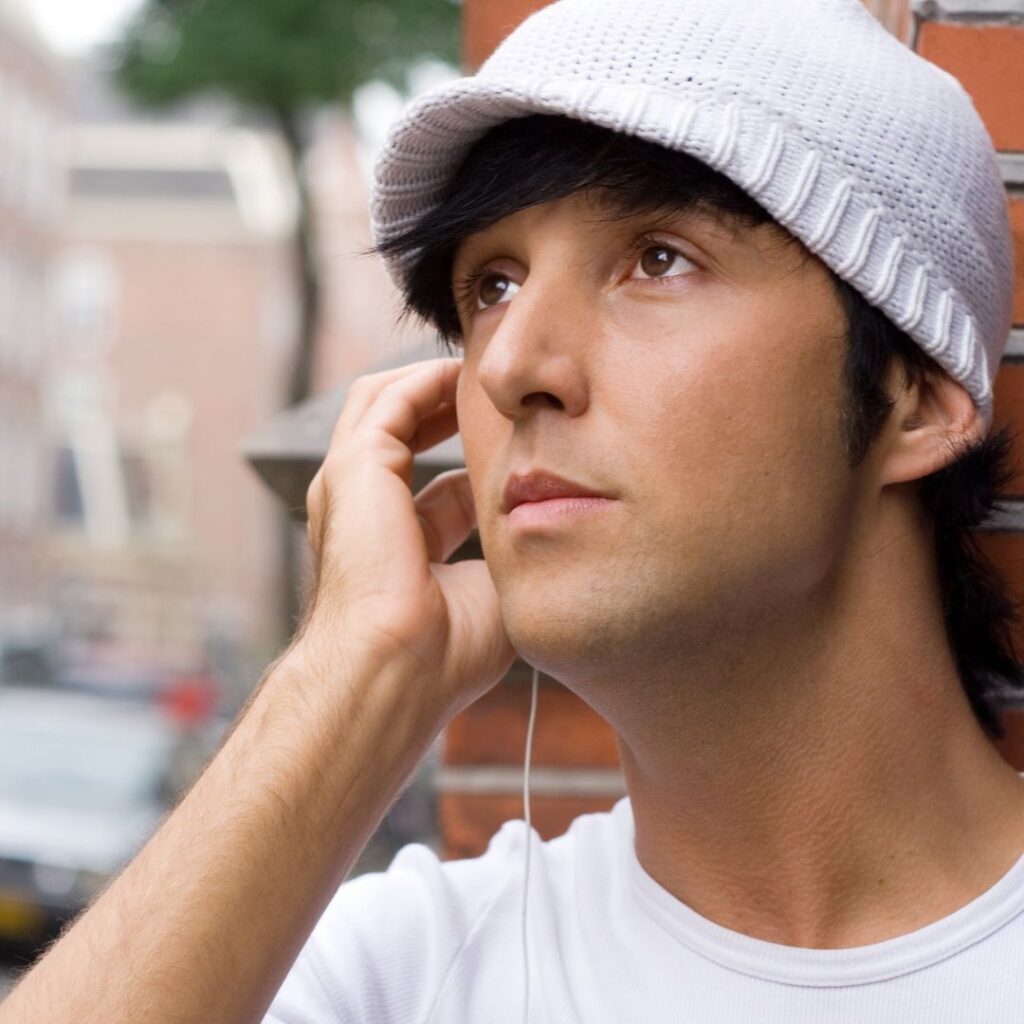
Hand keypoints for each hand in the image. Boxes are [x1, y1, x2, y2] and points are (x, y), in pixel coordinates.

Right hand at [293, 357, 514, 722]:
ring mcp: (351, 486)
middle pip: (400, 432)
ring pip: (384, 403)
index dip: (479, 460)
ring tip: (482, 372)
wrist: (397, 668)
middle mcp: (366, 511)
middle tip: (499, 393)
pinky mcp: (356, 465)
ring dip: (434, 382)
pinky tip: (467, 377)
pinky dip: (428, 379)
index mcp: (397, 548)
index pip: (437, 487)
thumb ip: (510, 553)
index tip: (522, 443)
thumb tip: (546, 526)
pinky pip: (390, 399)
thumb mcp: (491, 595)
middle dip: (447, 407)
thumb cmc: (443, 654)